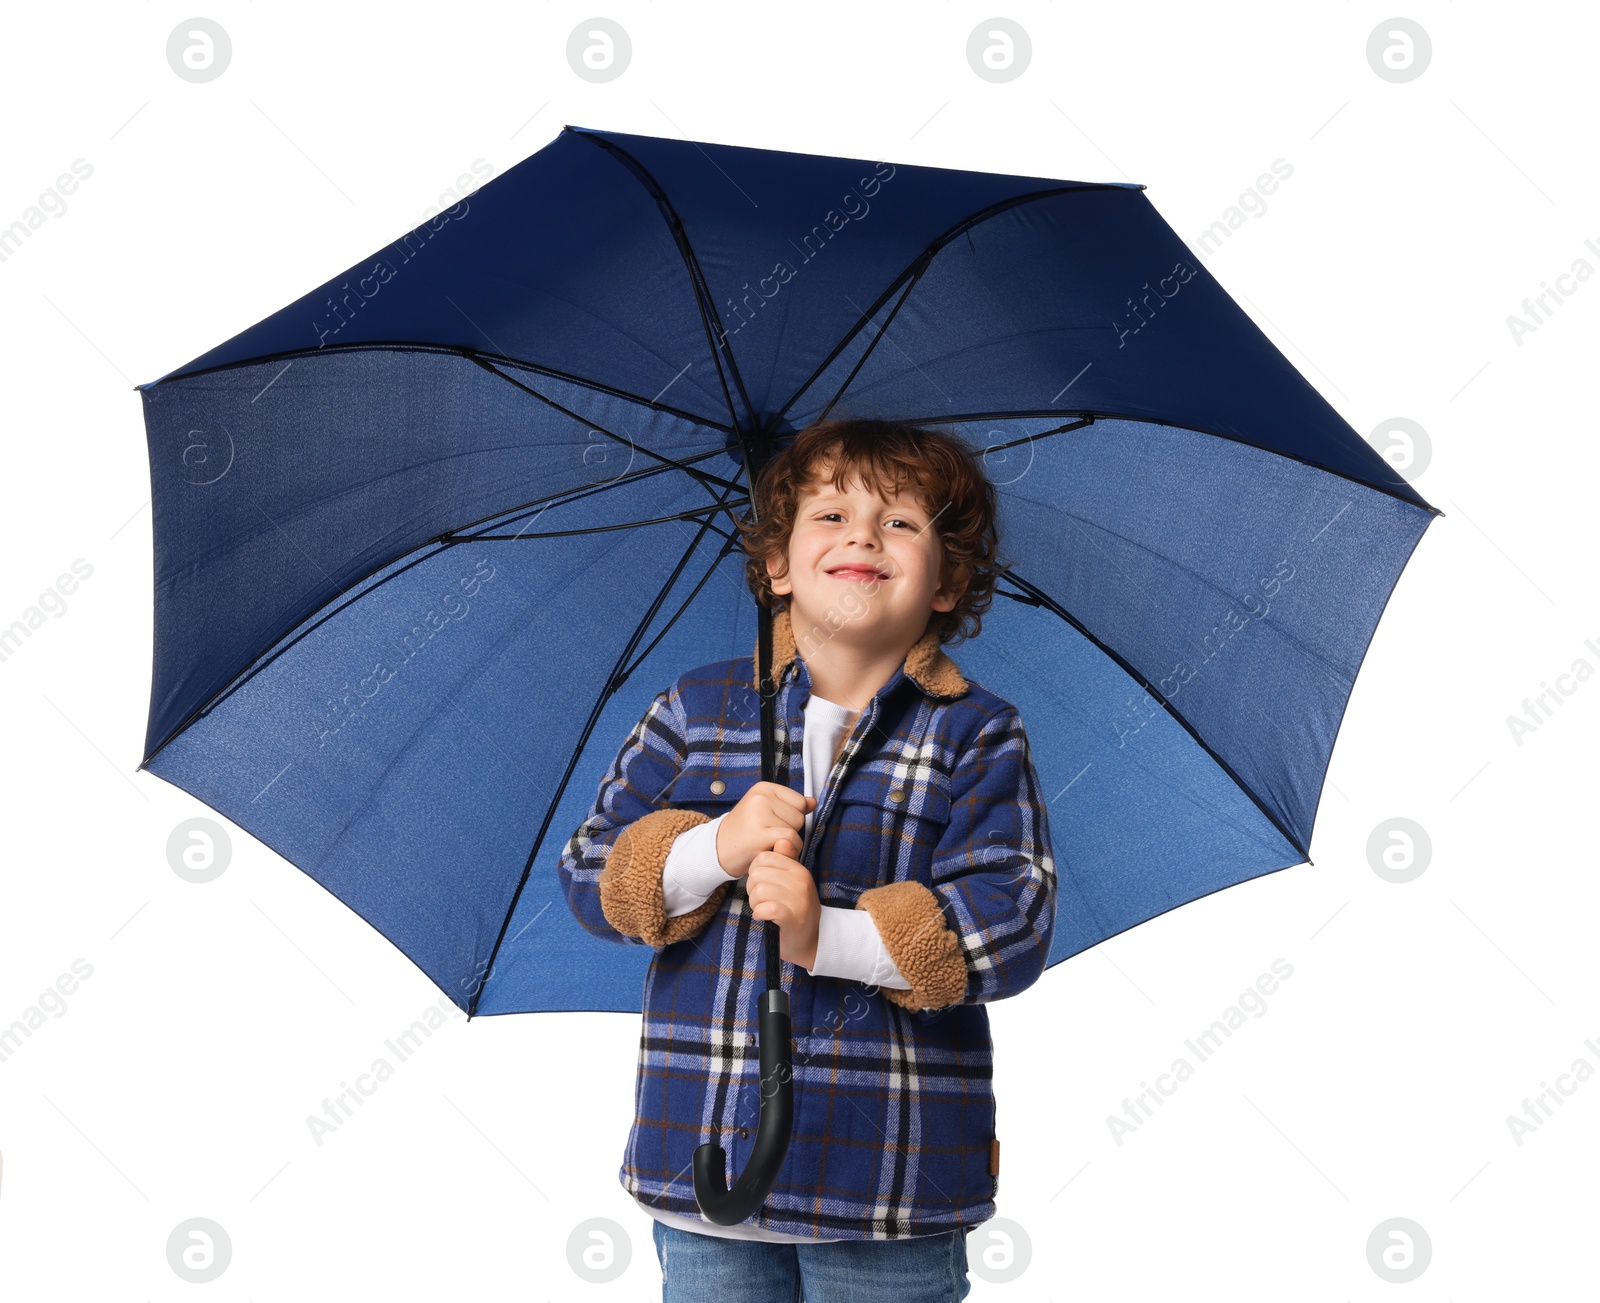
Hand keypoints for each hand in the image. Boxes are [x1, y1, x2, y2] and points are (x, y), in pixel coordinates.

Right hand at [716, 781, 816, 877]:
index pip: (800, 802)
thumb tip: (813, 802)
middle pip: (799, 816)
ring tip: (766, 842)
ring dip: (786, 842)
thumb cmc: (745, 831)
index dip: (791, 817)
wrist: (717, 849)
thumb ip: (790, 806)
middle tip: (767, 835)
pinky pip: (790, 840)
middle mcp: (761, 797)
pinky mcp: (759, 834)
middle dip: (789, 830)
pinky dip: (785, 849)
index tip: (772, 823)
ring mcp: (759, 814)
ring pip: (796, 829)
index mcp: (763, 788)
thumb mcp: (765, 810)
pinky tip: (768, 849)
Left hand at [746, 834, 819, 969]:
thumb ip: (785, 862)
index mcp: (799, 870)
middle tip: (762, 900)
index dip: (756, 871)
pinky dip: (759, 914)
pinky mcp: (792, 918)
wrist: (810, 942)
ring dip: (755, 903)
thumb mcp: (793, 883)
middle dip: (753, 888)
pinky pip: (764, 908)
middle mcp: (801, 881)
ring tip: (765, 909)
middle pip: (757, 873)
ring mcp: (799, 899)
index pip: (764, 857)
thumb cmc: (795, 910)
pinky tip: (764, 917)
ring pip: (758, 890)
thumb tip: (781, 840)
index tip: (763, 885)